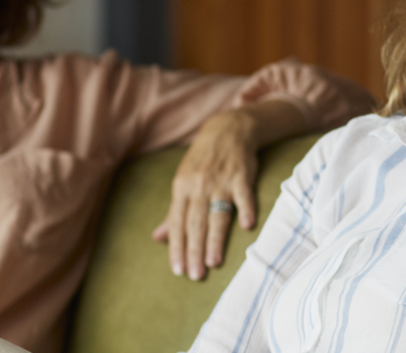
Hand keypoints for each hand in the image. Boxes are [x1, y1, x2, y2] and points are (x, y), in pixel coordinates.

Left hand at [153, 110, 260, 280]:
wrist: (227, 130)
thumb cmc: (203, 161)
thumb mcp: (183, 183)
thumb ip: (174, 213)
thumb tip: (158, 238)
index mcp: (182, 189)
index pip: (177, 224)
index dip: (177, 247)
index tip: (178, 270)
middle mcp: (199, 187)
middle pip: (195, 223)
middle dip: (194, 250)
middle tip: (195, 275)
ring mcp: (221, 181)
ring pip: (216, 214)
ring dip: (215, 239)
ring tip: (214, 262)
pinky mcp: (241, 176)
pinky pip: (244, 195)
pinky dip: (246, 209)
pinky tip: (247, 226)